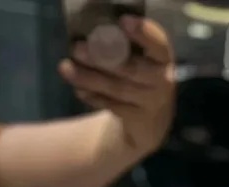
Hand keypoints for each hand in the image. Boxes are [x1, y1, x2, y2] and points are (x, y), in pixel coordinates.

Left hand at [59, 16, 174, 159]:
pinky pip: (114, 107)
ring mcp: (152, 103)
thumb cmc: (140, 79)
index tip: (123, 22)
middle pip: (131, 68)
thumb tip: (92, 37)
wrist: (151, 122)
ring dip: (90, 78)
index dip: (143, 33)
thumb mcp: (141, 61)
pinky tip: (79, 90)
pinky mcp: (140, 120)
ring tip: (66, 69)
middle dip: (102, 58)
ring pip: (118, 88)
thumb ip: (124, 49)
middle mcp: (162, 80)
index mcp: (162, 58)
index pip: (158, 43)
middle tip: (76, 49)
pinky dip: (95, 98)